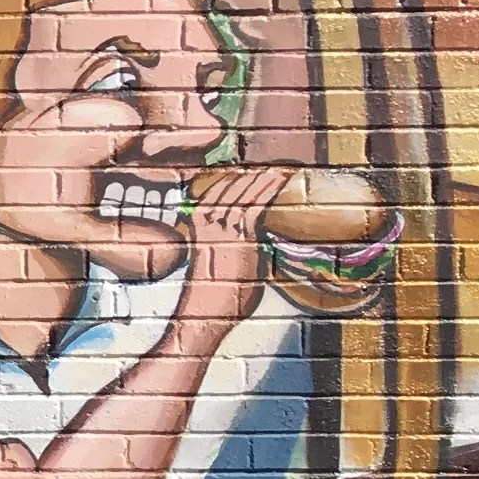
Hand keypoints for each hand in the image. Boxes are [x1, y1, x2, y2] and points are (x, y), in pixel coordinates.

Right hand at [175, 163, 291, 339]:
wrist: (206, 312)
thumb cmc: (214, 296)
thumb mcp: (219, 263)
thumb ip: (236, 246)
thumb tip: (262, 243)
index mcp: (197, 222)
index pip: (220, 189)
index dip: (241, 179)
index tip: (259, 173)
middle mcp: (206, 219)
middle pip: (233, 185)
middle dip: (255, 175)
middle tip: (277, 167)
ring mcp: (221, 225)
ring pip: (246, 190)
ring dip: (265, 178)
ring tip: (282, 169)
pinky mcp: (238, 234)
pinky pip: (256, 204)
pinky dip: (269, 189)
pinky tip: (280, 180)